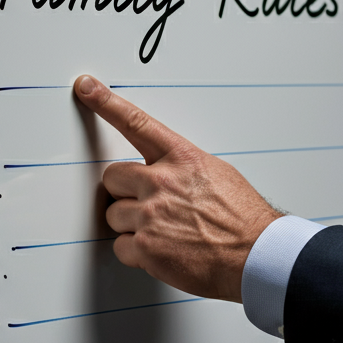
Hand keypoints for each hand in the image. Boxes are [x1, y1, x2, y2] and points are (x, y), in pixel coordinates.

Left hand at [74, 75, 280, 301]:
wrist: (256, 254)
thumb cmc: (242, 218)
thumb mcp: (217, 174)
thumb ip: (182, 168)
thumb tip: (166, 171)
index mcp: (181, 158)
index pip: (137, 123)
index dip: (107, 103)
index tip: (86, 87)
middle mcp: (162, 183)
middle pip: (112, 177)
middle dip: (124, 191)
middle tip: (147, 204)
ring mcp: (151, 215)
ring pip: (113, 215)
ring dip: (130, 224)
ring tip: (162, 232)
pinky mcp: (146, 247)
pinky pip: (120, 246)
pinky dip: (136, 252)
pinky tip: (161, 251)